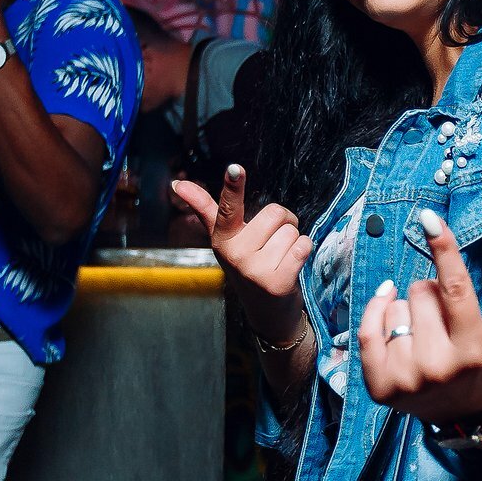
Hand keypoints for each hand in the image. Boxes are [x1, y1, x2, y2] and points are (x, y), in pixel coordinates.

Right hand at [173, 164, 310, 341]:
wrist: (267, 312)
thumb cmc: (249, 265)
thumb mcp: (226, 239)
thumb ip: (207, 209)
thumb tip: (178, 183)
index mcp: (221, 239)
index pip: (228, 208)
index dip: (233, 186)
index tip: (235, 168)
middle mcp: (234, 255)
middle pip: (276, 212)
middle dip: (283, 223)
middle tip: (273, 242)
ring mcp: (255, 271)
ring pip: (291, 231)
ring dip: (293, 241)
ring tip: (280, 257)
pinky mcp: (277, 283)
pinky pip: (303, 246)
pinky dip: (303, 251)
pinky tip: (291, 266)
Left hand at [355, 208, 481, 423]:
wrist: (462, 412)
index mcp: (473, 351)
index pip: (455, 289)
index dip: (444, 250)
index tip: (429, 218)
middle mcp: (437, 367)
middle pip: (422, 291)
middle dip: (433, 295)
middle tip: (445, 321)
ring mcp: (405, 378)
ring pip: (396, 306)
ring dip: (409, 310)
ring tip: (425, 335)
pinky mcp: (379, 386)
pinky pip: (367, 329)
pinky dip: (377, 311)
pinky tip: (390, 309)